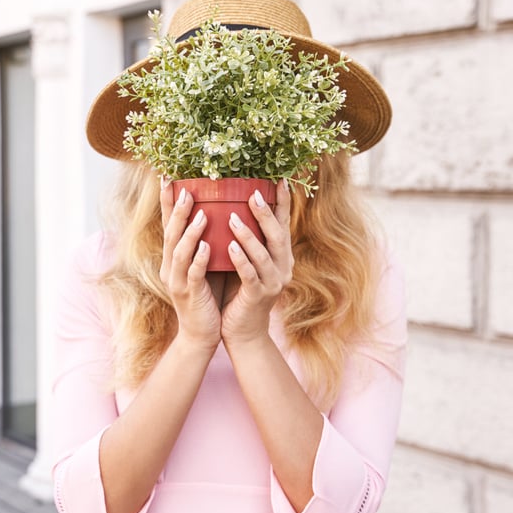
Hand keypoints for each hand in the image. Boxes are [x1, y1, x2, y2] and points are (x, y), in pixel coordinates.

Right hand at [159, 182, 220, 348]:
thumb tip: (224, 213)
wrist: (203, 333)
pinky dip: (198, 259)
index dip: (167, 202)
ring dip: (189, 231)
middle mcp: (170, 265)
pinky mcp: (188, 295)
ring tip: (201, 212)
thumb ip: (209, 241)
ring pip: (179, 251)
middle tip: (185, 188)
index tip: (168, 177)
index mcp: (174, 256)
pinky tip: (206, 247)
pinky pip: (192, 274)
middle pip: (170, 233)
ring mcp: (177, 280)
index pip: (169, 224)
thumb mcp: (207, 264)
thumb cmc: (209, 294)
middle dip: (177, 210)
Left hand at [221, 179, 293, 345]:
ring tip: (231, 217)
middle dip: (266, 214)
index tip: (280, 180)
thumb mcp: (246, 263)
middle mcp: (282, 268)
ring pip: (263, 254)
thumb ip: (246, 241)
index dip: (283, 203)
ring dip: (248, 234)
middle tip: (252, 194)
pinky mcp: (258, 296)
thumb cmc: (239, 293)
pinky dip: (240, 259)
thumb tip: (231, 207)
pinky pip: (250, 274)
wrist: (243, 332)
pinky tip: (229, 246)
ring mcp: (272, 283)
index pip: (283, 225)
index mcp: (281, 257)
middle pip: (278, 236)